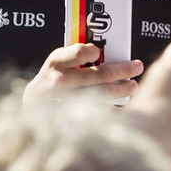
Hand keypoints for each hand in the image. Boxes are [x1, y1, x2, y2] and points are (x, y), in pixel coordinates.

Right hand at [22, 43, 142, 104]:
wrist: (33, 103)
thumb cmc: (54, 76)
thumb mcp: (60, 61)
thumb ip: (78, 56)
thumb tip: (109, 53)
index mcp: (56, 62)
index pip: (80, 53)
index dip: (94, 52)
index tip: (103, 53)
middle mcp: (59, 81)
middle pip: (98, 75)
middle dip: (122, 71)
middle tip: (137, 67)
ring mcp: (64, 101)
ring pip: (99, 95)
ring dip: (120, 90)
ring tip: (132, 86)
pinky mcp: (68, 118)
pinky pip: (95, 112)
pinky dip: (109, 108)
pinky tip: (118, 104)